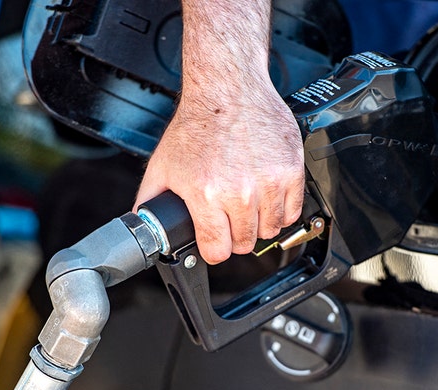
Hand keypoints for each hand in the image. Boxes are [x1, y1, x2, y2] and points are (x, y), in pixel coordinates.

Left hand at [134, 80, 303, 264]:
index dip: (214, 249)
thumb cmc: (198, 124)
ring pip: (271, 230)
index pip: (218, 250)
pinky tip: (267, 196)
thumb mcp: (162, 166)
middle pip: (245, 243)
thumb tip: (144, 225)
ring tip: (248, 206)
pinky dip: (281, 209)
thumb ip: (151, 201)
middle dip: (235, 236)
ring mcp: (269, 182)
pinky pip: (293, 211)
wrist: (228, 90)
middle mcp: (240, 191)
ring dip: (259, 224)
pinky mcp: (291, 171)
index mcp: (207, 193)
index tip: (214, 243)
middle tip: (229, 219)